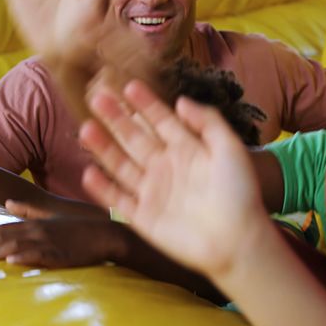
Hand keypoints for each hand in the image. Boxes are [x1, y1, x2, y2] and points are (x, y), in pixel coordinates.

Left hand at [0, 215, 124, 267]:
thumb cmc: (79, 228)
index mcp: (37, 222)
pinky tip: (13, 262)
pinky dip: (26, 257)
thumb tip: (8, 202)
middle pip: (8, 237)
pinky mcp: (61, 254)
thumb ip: (29, 210)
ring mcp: (51, 241)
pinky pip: (41, 255)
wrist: (105, 234)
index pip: (6, 228)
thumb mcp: (53, 215)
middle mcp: (40, 230)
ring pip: (21, 246)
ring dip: (1, 252)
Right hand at [79, 80, 269, 278]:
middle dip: (116, 118)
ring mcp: (153, 192)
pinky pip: (118, 199)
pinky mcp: (144, 217)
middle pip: (135, 138)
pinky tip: (89, 171)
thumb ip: (208, 122)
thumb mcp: (230, 149)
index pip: (161, 121)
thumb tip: (180, 101)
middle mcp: (166, 167)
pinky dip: (103, 187)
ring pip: (121, 165)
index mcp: (187, 149)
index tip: (128, 85)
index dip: (145, 104)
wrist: (237, 239)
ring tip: (86, 128)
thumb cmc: (240, 193)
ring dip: (104, 147)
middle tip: (97, 97)